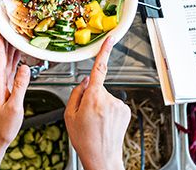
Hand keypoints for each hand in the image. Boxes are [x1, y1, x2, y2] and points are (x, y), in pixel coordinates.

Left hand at [0, 30, 30, 169]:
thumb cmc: (2, 127)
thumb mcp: (15, 107)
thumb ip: (20, 86)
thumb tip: (25, 68)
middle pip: (1, 56)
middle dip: (6, 40)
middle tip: (11, 26)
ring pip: (4, 63)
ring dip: (10, 51)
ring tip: (17, 38)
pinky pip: (6, 71)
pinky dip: (12, 63)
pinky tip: (18, 59)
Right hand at [64, 36, 128, 169]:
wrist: (102, 158)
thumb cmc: (85, 140)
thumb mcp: (70, 115)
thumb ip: (76, 93)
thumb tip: (84, 81)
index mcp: (94, 98)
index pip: (99, 69)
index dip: (104, 51)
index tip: (110, 38)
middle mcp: (109, 99)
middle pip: (98, 88)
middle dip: (92, 97)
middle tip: (86, 116)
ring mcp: (119, 105)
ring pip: (106, 97)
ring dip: (100, 106)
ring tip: (96, 123)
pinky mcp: (125, 111)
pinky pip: (113, 105)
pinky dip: (108, 112)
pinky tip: (104, 124)